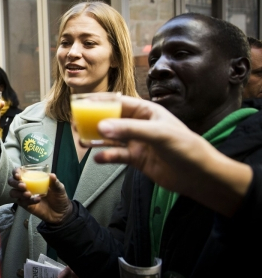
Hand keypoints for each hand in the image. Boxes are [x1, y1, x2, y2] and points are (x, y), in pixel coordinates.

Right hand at [8, 167, 71, 224]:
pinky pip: (21, 202)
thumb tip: (52, 175)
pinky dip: (28, 201)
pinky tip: (37, 200)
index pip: (19, 172)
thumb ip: (55, 182)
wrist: (61, 213)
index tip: (18, 175)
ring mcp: (24, 196)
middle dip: (15, 183)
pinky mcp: (26, 205)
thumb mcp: (59, 188)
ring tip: (28, 194)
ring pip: (13, 192)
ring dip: (18, 192)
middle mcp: (26, 186)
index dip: (16, 172)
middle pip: (12, 182)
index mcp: (32, 178)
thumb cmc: (59, 197)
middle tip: (23, 186)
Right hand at [92, 96, 251, 216]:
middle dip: (94, 121)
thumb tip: (101, 127)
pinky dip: (106, 156)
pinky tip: (98, 158)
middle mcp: (140, 125)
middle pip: (111, 119)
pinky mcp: (136, 159)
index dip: (100, 101)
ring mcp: (137, 142)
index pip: (119, 102)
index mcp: (147, 111)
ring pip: (111, 138)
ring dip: (97, 139)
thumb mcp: (158, 134)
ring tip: (82, 140)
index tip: (82, 102)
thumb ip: (129, 130)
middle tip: (78, 123)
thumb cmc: (186, 148)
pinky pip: (117, 155)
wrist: (198, 176)